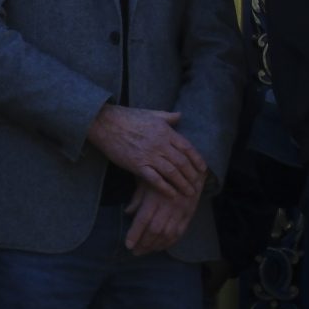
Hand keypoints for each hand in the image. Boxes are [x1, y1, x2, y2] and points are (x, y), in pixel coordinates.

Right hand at [87, 106, 208, 201]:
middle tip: (199, 185)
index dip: (197, 159)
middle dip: (192, 175)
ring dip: (182, 183)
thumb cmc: (128, 117)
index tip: (203, 169)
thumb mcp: (151, 113)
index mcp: (165, 131)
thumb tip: (180, 115)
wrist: (105, 123)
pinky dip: (165, 187)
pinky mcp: (136, 165)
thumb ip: (168, 117)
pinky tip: (172, 194)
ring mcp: (149, 155)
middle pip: (182, 162)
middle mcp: (160, 144)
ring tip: (189, 193)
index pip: (187, 147)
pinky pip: (154, 179)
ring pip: (171, 172)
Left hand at [124, 181, 198, 255]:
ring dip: (155, 245)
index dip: (135, 234)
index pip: (143, 219)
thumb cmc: (164, 174)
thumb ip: (137, 198)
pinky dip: (169, 242)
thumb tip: (128, 212)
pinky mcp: (189, 214)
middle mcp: (169, 205)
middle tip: (135, 251)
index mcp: (156, 197)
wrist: (190, 169)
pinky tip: (161, 246)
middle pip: (155, 230)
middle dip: (144, 243)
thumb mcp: (147, 181)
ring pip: (167, 234)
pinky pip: (179, 232)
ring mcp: (180, 211)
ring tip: (146, 251)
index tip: (128, 245)